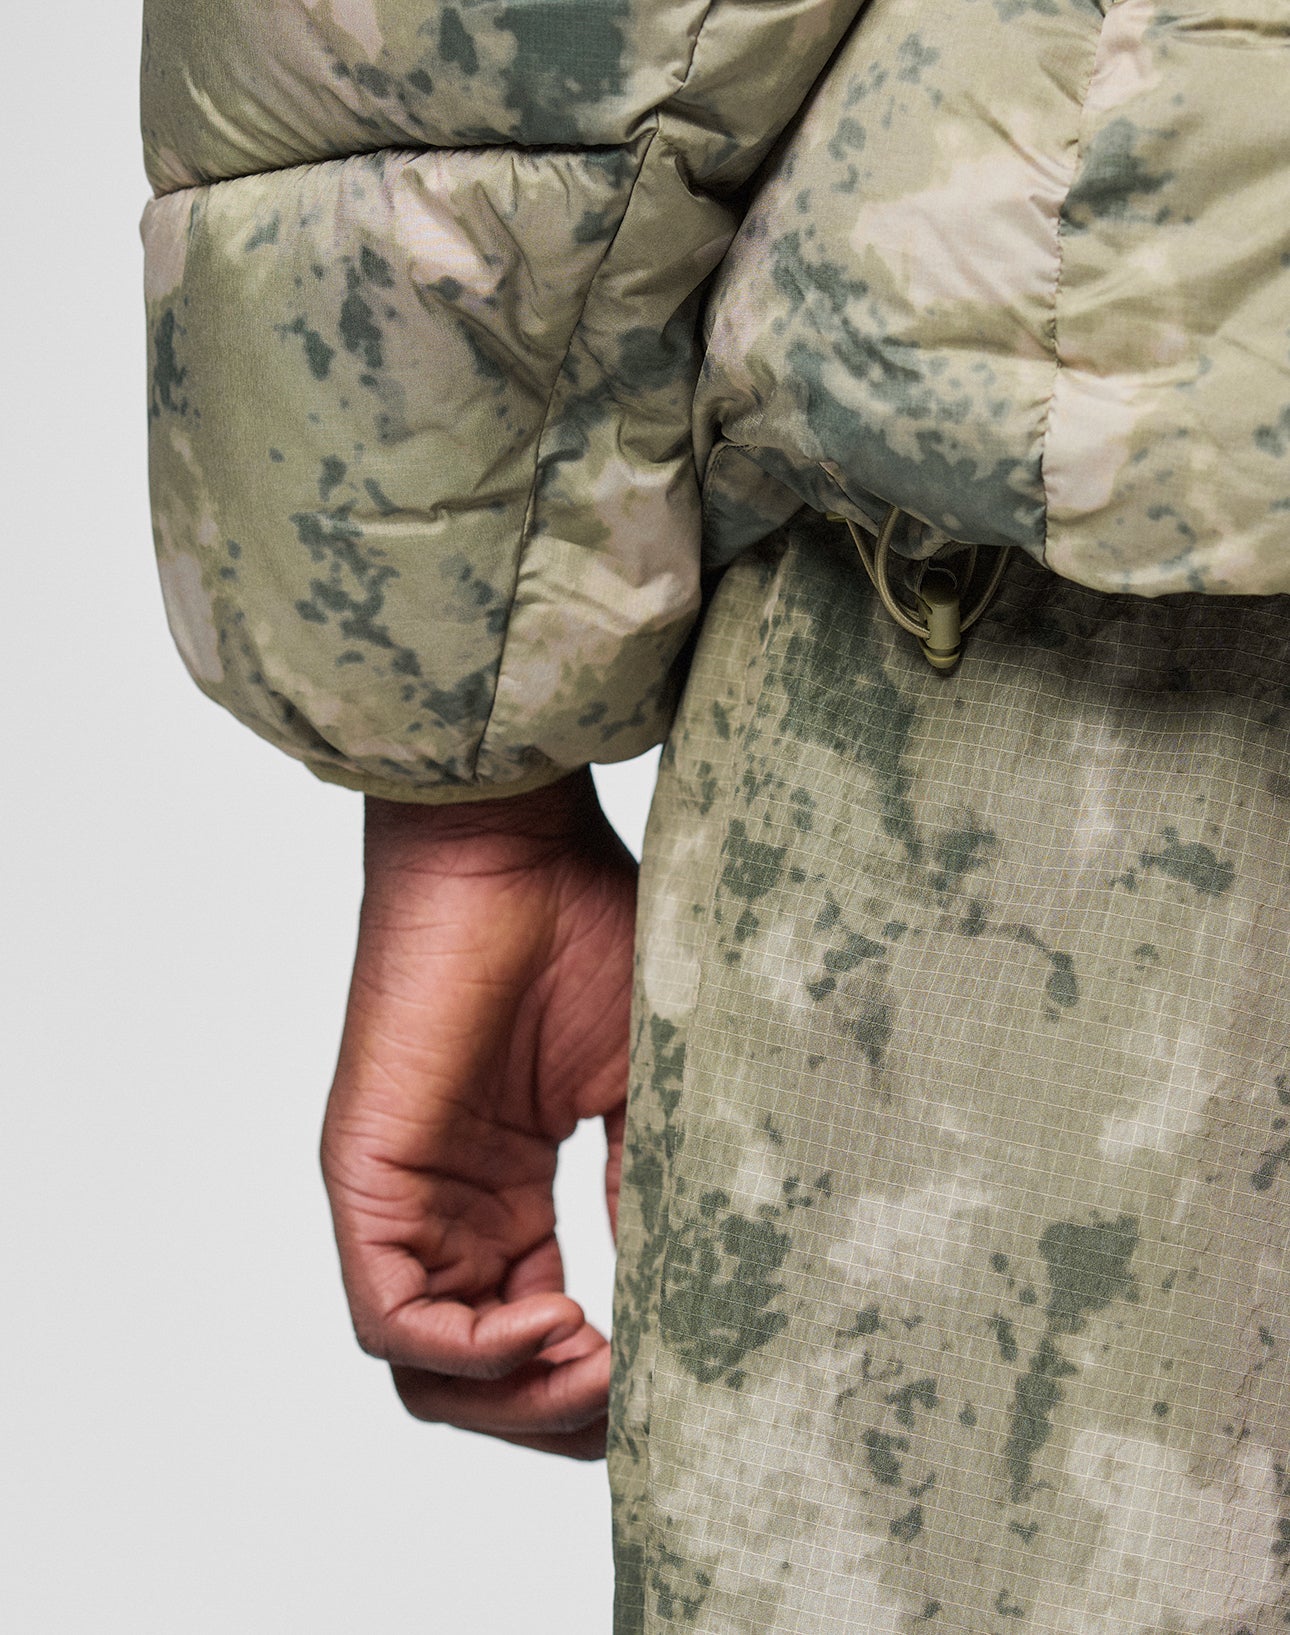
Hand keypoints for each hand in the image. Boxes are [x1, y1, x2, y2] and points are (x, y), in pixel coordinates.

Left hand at [320, 770, 635, 1458]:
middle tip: (638, 1397)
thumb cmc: (578, 932)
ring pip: (430, 1372)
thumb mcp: (637, 1086)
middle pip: (477, 1380)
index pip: (533, 1338)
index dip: (596, 1386)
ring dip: (522, 1399)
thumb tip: (677, 1303)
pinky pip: (391, 1320)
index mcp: (508, 1197)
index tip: (674, 1378)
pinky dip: (473, 1352)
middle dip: (558, 1415)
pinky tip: (558, 1319)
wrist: (511, 850)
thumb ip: (642, 1193)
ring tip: (604, 1366)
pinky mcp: (368, 1178)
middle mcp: (452, 1213)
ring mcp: (405, 1201)